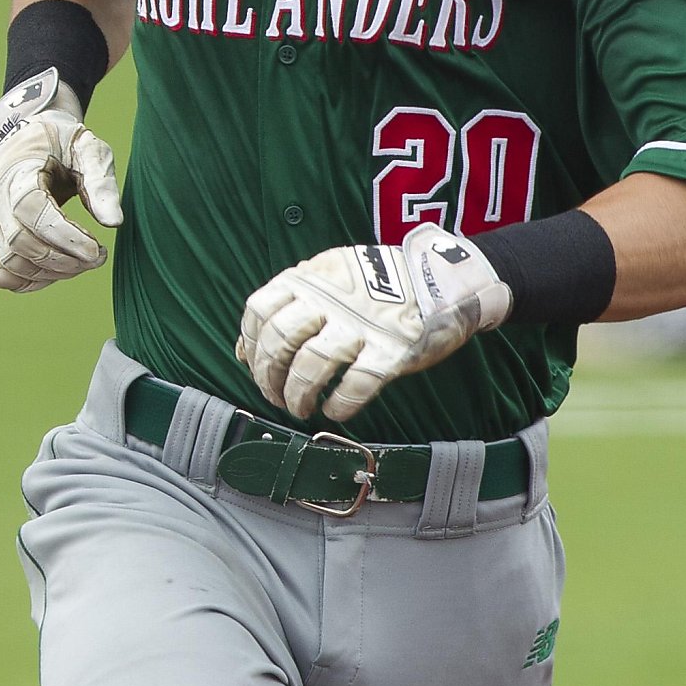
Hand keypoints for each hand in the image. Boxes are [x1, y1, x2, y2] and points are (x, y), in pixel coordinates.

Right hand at [0, 68, 123, 292]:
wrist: (26, 139)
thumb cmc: (61, 145)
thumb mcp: (88, 150)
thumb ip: (101, 183)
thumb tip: (114, 223)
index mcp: (16, 169)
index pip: (30, 210)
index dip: (64, 237)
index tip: (98, 250)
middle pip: (20, 244)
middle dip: (65, 260)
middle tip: (97, 257)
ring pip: (10, 265)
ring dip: (52, 273)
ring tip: (81, 262)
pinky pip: (0, 274)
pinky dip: (31, 280)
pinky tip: (57, 268)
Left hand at [237, 224, 510, 421]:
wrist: (440, 276)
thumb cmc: (377, 281)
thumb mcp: (326, 275)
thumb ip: (288, 304)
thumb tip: (245, 348)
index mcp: (310, 278)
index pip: (260, 311)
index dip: (252, 344)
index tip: (256, 366)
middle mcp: (330, 300)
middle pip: (281, 341)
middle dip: (269, 376)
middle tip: (274, 395)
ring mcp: (361, 325)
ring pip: (311, 366)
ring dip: (298, 395)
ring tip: (300, 407)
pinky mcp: (392, 350)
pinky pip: (356, 385)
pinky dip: (340, 404)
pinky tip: (335, 410)